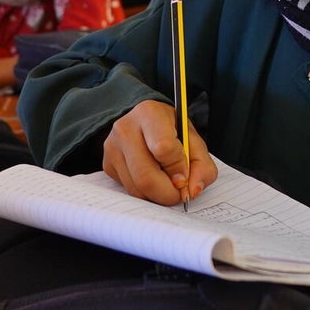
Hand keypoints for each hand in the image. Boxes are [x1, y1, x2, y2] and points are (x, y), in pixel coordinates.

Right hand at [102, 99, 216, 206]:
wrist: (144, 122)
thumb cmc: (171, 130)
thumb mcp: (193, 139)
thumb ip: (201, 165)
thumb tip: (192, 191)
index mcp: (149, 113)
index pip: (164, 148)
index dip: (179, 169)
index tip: (185, 177)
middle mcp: (125, 128)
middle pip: (145, 176)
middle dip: (168, 193)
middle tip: (179, 194)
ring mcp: (112, 147)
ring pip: (136, 188)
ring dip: (157, 196)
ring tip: (166, 183)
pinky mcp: (107, 164)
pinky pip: (128, 191)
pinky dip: (145, 193)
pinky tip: (152, 178)